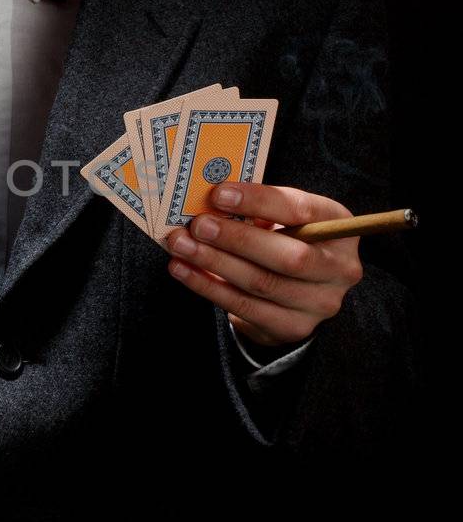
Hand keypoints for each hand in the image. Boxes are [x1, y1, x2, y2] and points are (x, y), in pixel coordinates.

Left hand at [164, 183, 363, 347]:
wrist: (298, 291)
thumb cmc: (287, 239)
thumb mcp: (285, 218)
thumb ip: (259, 209)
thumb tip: (213, 200)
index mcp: (340, 227)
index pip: (301, 211)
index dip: (258, 201)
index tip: (219, 194)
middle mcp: (340, 268)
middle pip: (288, 257)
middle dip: (237, 240)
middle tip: (198, 225)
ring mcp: (320, 303)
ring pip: (261, 283)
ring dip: (215, 263)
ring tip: (182, 246)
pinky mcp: (293, 327)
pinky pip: (244, 307)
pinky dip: (208, 287)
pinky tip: (183, 270)